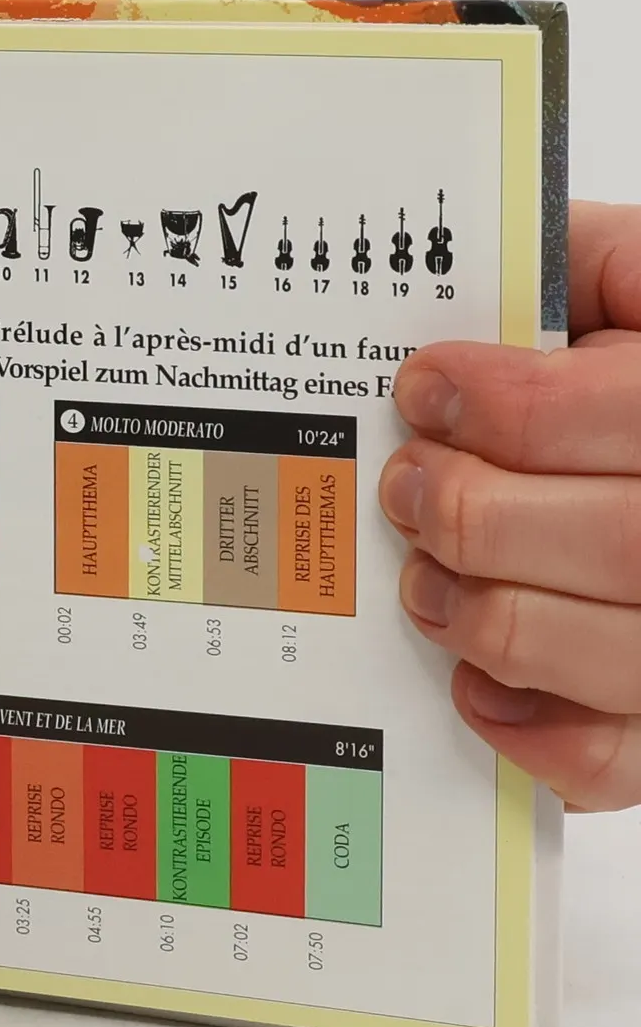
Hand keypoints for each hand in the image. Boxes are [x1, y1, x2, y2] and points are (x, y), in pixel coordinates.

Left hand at [381, 200, 640, 807]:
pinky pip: (609, 759)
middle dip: (481, 512)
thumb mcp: (636, 289)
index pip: (632, 414)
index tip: (427, 386)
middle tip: (409, 485)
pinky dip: (522, 725)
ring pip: (608, 653)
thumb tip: (504, 271)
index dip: (518, 403)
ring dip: (485, 614)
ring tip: (425, 575)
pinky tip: (474, 677)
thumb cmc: (634, 380)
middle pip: (622, 544)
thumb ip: (596, 266)